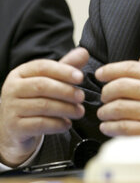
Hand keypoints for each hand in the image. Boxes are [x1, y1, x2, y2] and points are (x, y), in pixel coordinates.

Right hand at [0, 47, 88, 166]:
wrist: (15, 130)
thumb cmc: (35, 100)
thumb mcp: (49, 81)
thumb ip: (66, 67)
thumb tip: (84, 52)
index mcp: (20, 73)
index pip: (42, 67)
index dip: (63, 71)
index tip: (80, 77)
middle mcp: (12, 88)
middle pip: (42, 85)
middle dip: (66, 91)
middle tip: (82, 97)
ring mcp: (11, 108)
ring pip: (43, 106)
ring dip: (66, 109)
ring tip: (79, 112)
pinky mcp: (15, 127)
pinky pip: (40, 124)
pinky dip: (57, 124)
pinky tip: (67, 124)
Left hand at [96, 52, 139, 165]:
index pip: (131, 68)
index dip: (111, 69)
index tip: (100, 74)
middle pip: (121, 86)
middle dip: (106, 92)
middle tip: (103, 97)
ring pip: (119, 108)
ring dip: (105, 111)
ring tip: (103, 113)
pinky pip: (124, 128)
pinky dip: (111, 127)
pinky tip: (107, 127)